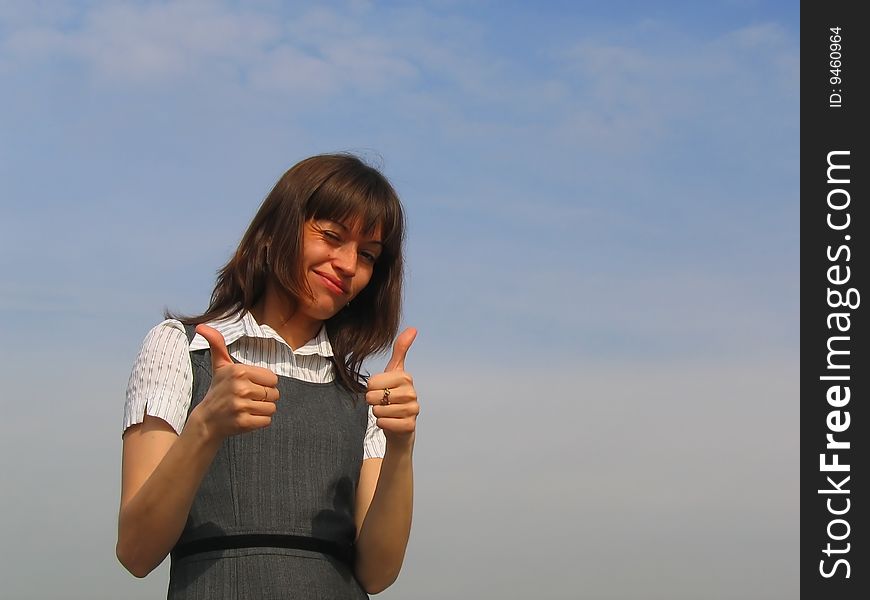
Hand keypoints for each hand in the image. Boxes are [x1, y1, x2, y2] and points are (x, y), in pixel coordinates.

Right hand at [189, 324, 279, 441]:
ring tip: (247, 408)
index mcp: (239, 371)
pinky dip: (260, 421)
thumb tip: (201, 326)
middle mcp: (240, 387)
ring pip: (272, 408)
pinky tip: (246, 417)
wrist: (207, 420)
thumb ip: (217, 344)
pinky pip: (267, 421)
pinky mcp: (243, 422)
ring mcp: (241, 406)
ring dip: (263, 410)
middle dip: (265, 397)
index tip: (250, 385)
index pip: (273, 378)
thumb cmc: (218, 390)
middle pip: (274, 394)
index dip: (264, 383)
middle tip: (248, 398)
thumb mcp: (219, 366)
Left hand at [366, 328, 418, 444]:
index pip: (372, 382)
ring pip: (378, 410)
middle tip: (382, 403)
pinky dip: (382, 424)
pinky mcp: (409, 426)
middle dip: (373, 402)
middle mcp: (412, 393)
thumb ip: (400, 350)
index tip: (380, 390)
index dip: (370, 388)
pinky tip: (389, 422)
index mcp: (406, 377)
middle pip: (373, 396)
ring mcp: (413, 410)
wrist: (400, 427)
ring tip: (387, 412)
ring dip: (378, 413)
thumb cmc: (394, 396)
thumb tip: (413, 328)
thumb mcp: (394, 372)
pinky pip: (384, 423)